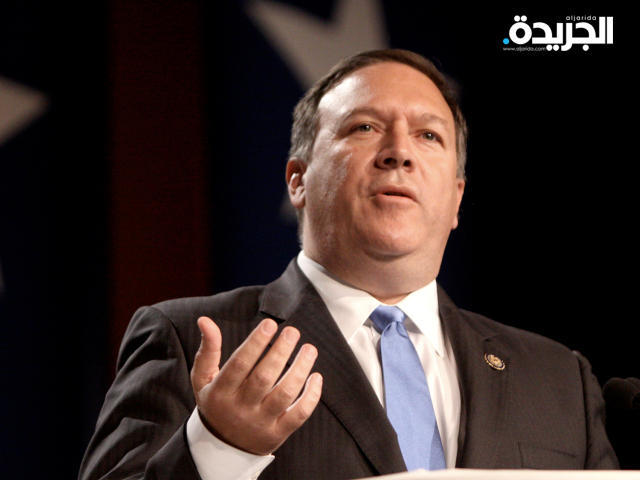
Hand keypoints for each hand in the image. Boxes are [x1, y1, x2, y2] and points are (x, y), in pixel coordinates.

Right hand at [190, 316, 322, 454]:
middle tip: (293, 332)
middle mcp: (241, 408)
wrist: (222, 447)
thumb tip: (205, 320)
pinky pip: (299, 415)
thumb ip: (208, 349)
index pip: (240, 364)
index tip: (270, 324)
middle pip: (264, 377)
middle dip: (281, 352)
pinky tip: (316, 376)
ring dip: (300, 369)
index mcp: (221, 391)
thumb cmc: (216, 402)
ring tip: (309, 349)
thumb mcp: (203, 378)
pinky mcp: (278, 433)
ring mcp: (260, 422)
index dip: (256, 343)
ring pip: (284, 394)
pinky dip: (311, 396)